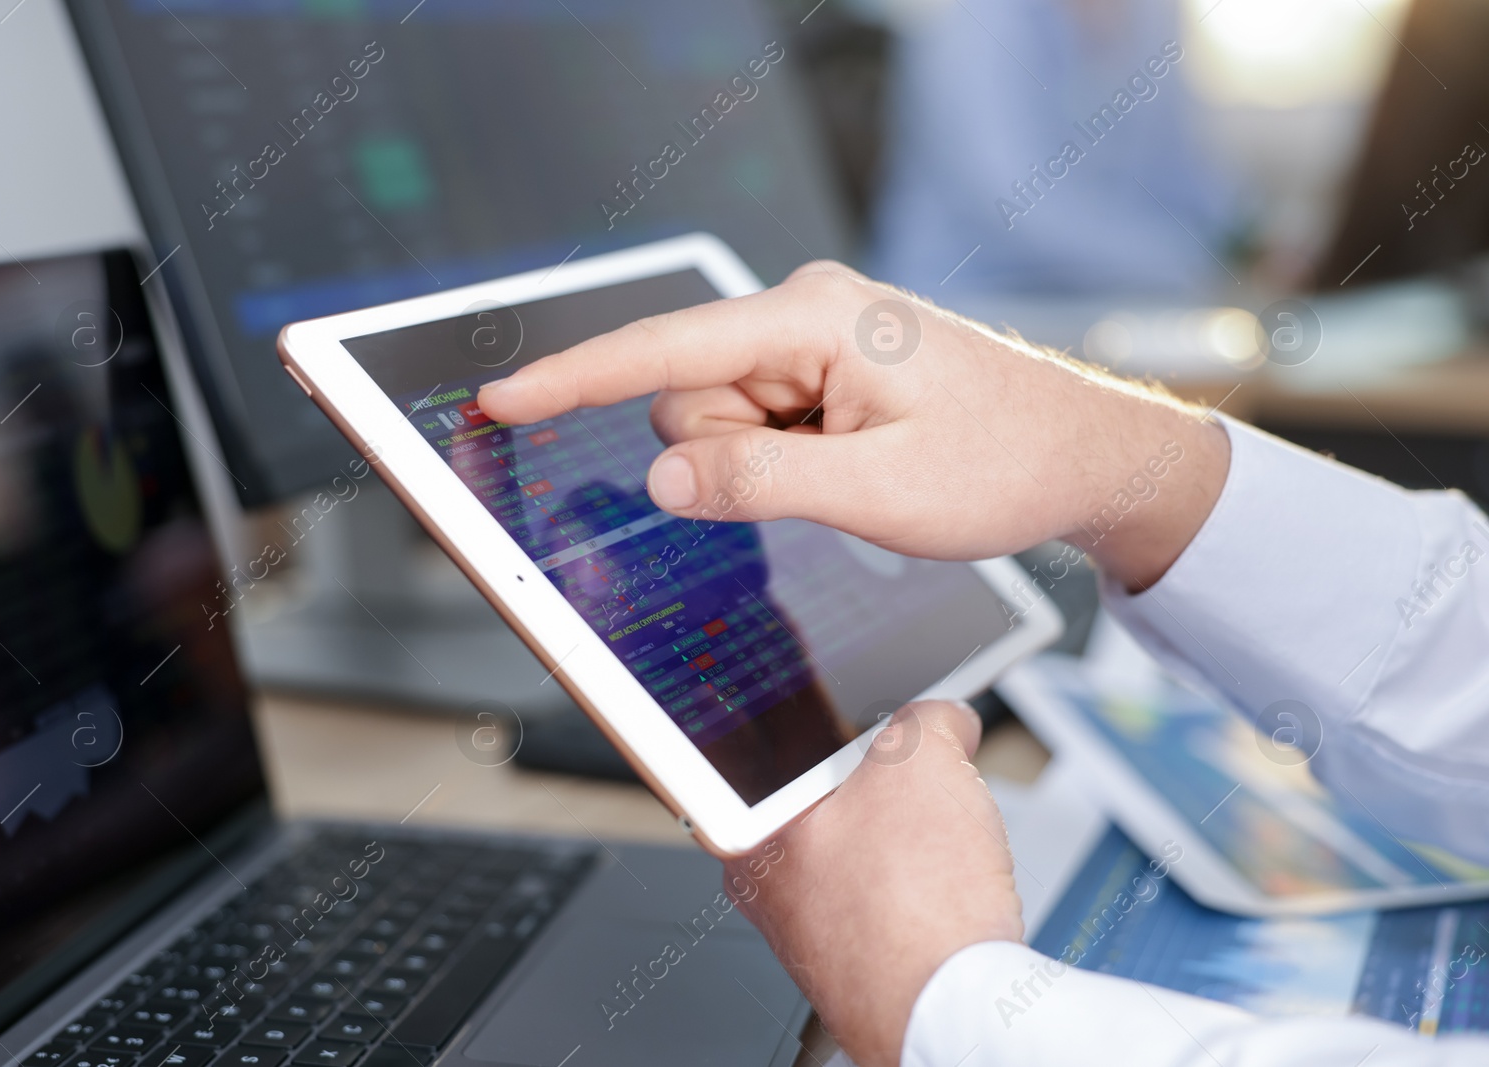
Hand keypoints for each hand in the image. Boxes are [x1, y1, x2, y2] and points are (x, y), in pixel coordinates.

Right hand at [478, 261, 1230, 589]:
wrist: (1082, 456)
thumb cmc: (1004, 464)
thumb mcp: (881, 493)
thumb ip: (761, 483)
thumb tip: (660, 480)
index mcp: (815, 318)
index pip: (665, 350)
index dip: (574, 380)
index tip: (502, 399)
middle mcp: (803, 313)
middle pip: (687, 399)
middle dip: (729, 459)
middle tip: (828, 478)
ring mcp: (811, 339)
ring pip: (716, 421)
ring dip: (763, 464)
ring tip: (855, 468)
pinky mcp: (820, 369)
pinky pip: (753, 424)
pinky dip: (782, 458)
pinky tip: (853, 459)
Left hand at [729, 701, 1021, 1066]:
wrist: (953, 1012)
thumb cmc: (911, 909)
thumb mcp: (921, 760)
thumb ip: (927, 719)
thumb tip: (943, 720)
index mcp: (753, 831)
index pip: (784, 753)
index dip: (842, 726)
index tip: (879, 727)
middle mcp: (769, 890)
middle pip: (837, 802)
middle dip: (893, 788)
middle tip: (928, 787)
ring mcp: (813, 934)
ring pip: (871, 854)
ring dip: (918, 843)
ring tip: (948, 851)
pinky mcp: (860, 966)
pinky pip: (898, 904)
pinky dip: (931, 893)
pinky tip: (955, 896)